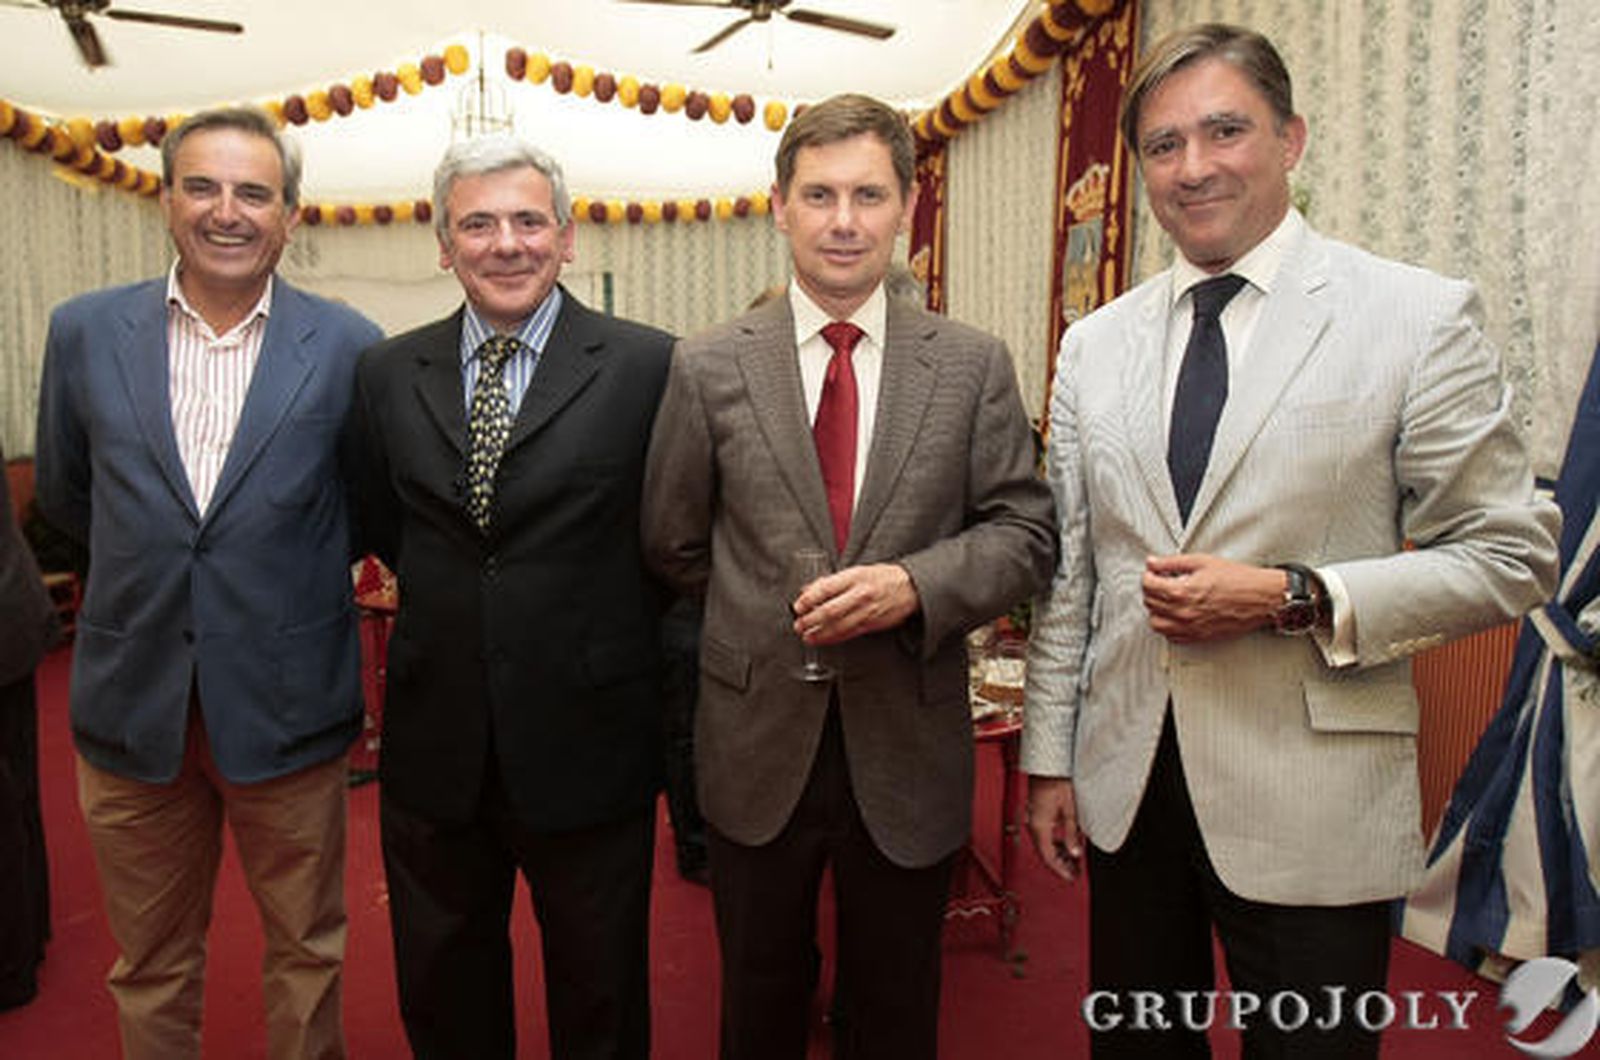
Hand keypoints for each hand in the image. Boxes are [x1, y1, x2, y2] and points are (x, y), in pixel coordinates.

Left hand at [792, 563, 919, 644]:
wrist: (910, 587)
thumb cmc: (882, 577)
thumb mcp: (858, 571)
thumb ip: (833, 580)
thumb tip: (809, 590)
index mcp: (855, 577)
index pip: (826, 588)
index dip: (809, 599)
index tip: (798, 606)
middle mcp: (860, 594)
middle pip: (829, 611)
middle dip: (810, 620)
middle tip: (798, 624)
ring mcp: (867, 611)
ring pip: (838, 626)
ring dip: (819, 633)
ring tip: (806, 635)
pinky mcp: (871, 624)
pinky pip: (848, 633)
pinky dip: (832, 638)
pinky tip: (822, 639)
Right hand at [1026, 776, 1084, 882]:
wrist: (1048, 766)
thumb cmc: (1057, 782)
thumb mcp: (1070, 809)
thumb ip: (1071, 833)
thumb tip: (1075, 851)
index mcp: (1040, 827)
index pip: (1049, 857)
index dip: (1061, 869)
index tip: (1071, 877)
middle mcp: (1034, 825)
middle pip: (1046, 853)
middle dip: (1061, 864)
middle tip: (1075, 872)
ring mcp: (1034, 820)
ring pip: (1045, 845)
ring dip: (1058, 854)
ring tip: (1073, 861)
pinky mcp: (1037, 814)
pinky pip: (1045, 835)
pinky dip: (1055, 843)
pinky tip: (1066, 844)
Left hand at [1141, 553, 1283, 642]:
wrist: (1262, 598)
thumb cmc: (1239, 580)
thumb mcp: (1202, 562)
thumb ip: (1172, 562)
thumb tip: (1153, 562)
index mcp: (1182, 592)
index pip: (1148, 585)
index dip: (1148, 575)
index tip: (1153, 572)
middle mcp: (1183, 613)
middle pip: (1150, 603)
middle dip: (1152, 590)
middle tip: (1160, 581)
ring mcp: (1190, 627)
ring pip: (1156, 623)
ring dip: (1156, 610)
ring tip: (1166, 599)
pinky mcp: (1199, 637)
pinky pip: (1171, 636)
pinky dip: (1168, 626)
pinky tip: (1176, 614)